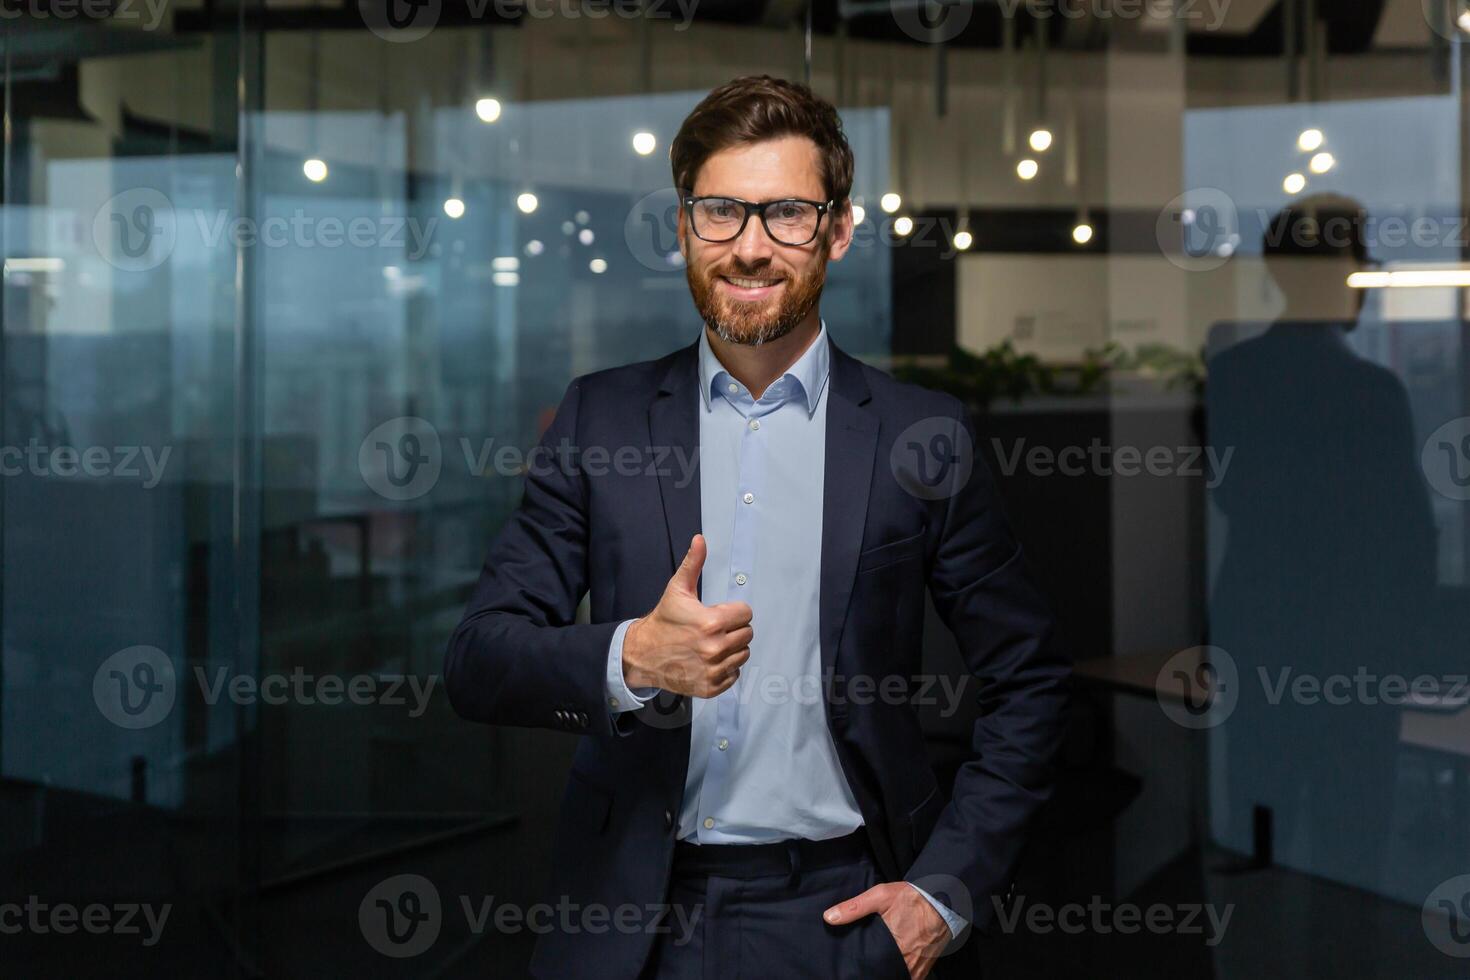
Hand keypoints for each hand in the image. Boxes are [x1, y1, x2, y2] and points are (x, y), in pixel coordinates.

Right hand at [622, 534, 752, 697]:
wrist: (643, 654)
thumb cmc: (664, 620)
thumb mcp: (677, 589)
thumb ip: (693, 564)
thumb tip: (700, 540)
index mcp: (712, 623)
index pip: (746, 614)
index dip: (733, 611)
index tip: (717, 613)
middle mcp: (715, 649)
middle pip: (747, 634)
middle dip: (733, 629)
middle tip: (712, 629)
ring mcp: (714, 670)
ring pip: (743, 654)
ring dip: (732, 648)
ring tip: (710, 644)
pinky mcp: (711, 686)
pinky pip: (735, 674)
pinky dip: (726, 668)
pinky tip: (708, 660)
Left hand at [823, 882, 948, 979]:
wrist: (944, 898)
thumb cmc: (912, 897)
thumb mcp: (880, 896)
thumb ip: (854, 907)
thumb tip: (829, 917)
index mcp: (894, 945)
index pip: (872, 966)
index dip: (863, 969)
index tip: (853, 969)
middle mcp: (907, 959)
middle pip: (885, 974)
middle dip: (875, 972)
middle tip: (864, 967)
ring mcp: (918, 965)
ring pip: (899, 977)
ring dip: (888, 974)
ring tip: (876, 968)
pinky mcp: (927, 966)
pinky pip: (912, 977)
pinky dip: (903, 975)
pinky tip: (893, 968)